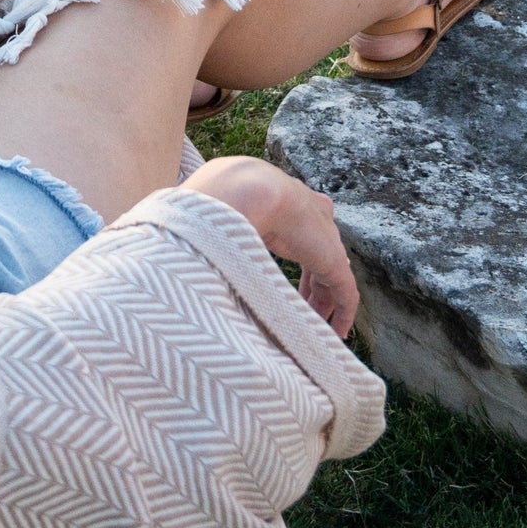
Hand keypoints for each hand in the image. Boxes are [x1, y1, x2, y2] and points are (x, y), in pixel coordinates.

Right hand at [177, 156, 359, 336]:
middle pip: (316, 262)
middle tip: (300, 314)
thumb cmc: (224, 200)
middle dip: (309, 290)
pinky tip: (335, 337)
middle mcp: (312, 223)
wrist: (247, 190)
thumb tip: (180, 242)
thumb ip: (214, 231)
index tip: (284, 287)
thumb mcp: (220, 216)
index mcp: (288, 206)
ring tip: (314, 332)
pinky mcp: (334, 262)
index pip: (298, 240)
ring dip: (322, 308)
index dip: (289, 262)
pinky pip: (345, 295)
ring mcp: (325, 242)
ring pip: (330, 282)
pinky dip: (343, 316)